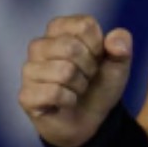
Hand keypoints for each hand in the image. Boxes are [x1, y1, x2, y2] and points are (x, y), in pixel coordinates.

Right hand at [18, 15, 133, 146]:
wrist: (91, 121)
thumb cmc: (98, 86)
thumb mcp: (118, 66)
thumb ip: (121, 48)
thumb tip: (115, 41)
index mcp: (59, 29)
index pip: (84, 25)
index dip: (99, 46)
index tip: (97, 59)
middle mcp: (39, 45)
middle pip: (71, 47)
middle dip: (89, 68)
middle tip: (86, 78)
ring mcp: (29, 70)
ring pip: (64, 71)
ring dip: (80, 86)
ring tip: (76, 90)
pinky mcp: (26, 95)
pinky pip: (54, 93)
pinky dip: (69, 100)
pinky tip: (65, 103)